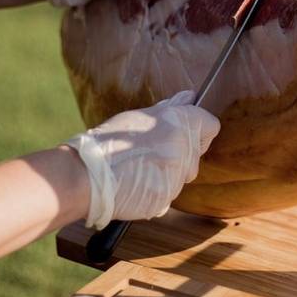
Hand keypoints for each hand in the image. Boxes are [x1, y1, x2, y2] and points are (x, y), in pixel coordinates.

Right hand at [64, 91, 219, 227]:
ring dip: (167, 173)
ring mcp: (176, 176)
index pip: (210, 126)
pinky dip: (156, 191)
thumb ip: (169, 108)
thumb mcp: (137, 117)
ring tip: (139, 168)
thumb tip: (189, 97)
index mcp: (179, 122)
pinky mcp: (166, 199)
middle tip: (152, 152)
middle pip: (196, 153)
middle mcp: (183, 148)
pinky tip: (136, 183)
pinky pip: (168, 194)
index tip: (184, 132)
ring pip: (182, 175)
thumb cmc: (108, 142)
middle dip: (180, 153)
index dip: (198, 129)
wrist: (86, 175)